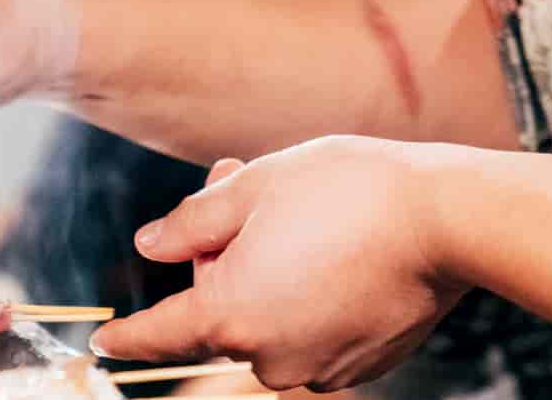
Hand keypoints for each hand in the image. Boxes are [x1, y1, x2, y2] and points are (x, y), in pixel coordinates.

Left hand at [90, 138, 464, 392]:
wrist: (448, 219)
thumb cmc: (350, 190)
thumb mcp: (258, 184)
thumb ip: (194, 221)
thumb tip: (152, 245)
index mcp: (229, 312)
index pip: (159, 332)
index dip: (128, 334)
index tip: (103, 340)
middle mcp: (268, 356)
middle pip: (226, 310)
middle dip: (230, 259)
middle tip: (255, 195)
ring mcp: (320, 366)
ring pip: (276, 321)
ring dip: (278, 280)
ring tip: (317, 221)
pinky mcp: (363, 364)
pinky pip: (321, 333)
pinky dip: (322, 301)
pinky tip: (351, 255)